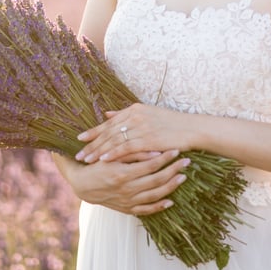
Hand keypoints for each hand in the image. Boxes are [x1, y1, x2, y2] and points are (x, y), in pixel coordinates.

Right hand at [65, 149, 189, 215]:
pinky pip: (146, 210)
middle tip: (186, 162)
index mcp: (123, 173)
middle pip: (156, 180)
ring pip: (154, 195)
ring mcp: (127, 201)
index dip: (165, 158)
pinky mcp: (127, 209)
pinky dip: (158, 207)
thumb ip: (133, 153)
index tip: (177, 150)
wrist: (83, 185)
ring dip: (170, 187)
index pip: (150, 165)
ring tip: (183, 177)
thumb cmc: (97, 165)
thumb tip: (154, 151)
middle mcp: (127, 189)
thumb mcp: (112, 155)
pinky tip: (170, 201)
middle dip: (173, 170)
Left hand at [75, 103, 192, 162]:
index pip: (109, 122)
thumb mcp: (147, 114)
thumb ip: (126, 114)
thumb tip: (107, 114)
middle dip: (92, 143)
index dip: (94, 131)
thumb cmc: (171, 124)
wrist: (191, 129)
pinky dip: (113, 153)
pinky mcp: (148, 139)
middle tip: (78, 154)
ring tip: (86, 160)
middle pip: (108, 131)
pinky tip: (103, 160)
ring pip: (114, 140)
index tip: (81, 139)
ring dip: (99, 150)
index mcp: (134, 109)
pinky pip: (126, 147)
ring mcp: (141, 127)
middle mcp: (135, 116)